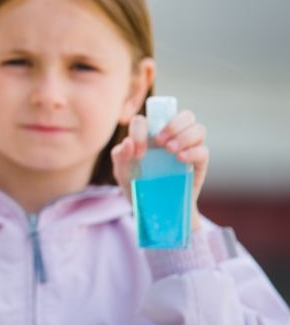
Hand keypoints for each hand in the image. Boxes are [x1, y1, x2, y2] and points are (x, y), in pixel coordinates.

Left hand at [111, 110, 208, 230]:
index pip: (148, 118)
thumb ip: (120, 156)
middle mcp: (171, 137)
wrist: (154, 209)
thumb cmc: (136, 185)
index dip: (141, 129)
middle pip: (184, 115)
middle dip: (173, 124)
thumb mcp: (122, 173)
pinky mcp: (198, 164)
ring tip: (170, 150)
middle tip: (160, 140)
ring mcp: (187, 149)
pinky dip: (193, 151)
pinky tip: (180, 159)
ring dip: (185, 135)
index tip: (138, 151)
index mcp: (149, 134)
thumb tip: (128, 142)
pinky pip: (204, 150)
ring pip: (198, 128)